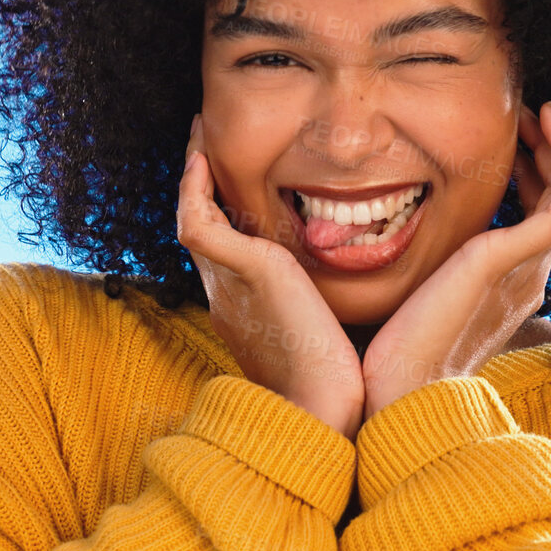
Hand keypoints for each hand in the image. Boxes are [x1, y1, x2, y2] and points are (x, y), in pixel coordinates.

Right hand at [177, 114, 367, 438]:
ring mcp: (227, 285)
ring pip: (191, 218)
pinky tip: (205, 160)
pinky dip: (195, 188)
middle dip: (200, 186)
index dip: (222, 214)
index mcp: (246, 311)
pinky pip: (197, 220)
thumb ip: (329, 310)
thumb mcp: (329, 336)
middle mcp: (227, 296)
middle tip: (204, 146)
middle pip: (200, 229)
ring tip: (201, 135)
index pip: (225, 252)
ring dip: (193, 175)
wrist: (325, 415)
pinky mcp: (242, 271)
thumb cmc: (339, 389)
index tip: (231, 183)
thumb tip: (359, 298)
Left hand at [359, 101, 550, 422]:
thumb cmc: (400, 355)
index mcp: (509, 284)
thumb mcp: (419, 299)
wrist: (403, 392)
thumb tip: (401, 246)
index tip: (520, 143)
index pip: (539, 219)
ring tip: (545, 116)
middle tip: (536, 119)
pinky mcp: (509, 261)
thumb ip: (429, 271)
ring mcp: (525, 270)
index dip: (537, 175)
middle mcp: (527, 276)